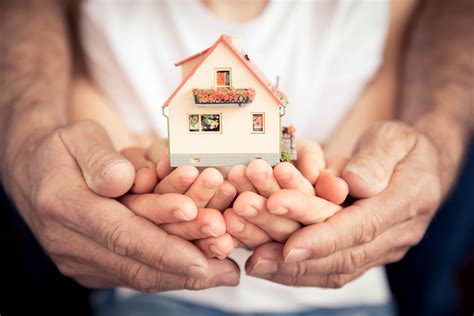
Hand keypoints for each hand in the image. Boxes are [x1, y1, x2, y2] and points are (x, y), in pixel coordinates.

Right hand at [3, 121, 238, 290]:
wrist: (33, 172)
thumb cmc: (64, 148)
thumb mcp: (78, 136)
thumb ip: (100, 156)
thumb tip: (123, 180)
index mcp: (64, 206)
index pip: (121, 233)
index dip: (164, 247)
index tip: (203, 257)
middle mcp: (69, 242)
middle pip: (135, 263)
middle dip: (185, 269)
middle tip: (227, 270)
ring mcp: (79, 259)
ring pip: (137, 276)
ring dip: (182, 277)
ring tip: (223, 273)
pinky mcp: (90, 266)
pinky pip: (133, 274)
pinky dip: (168, 273)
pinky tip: (198, 269)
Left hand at [246, 122, 440, 287]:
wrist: (421, 166)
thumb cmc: (402, 146)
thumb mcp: (394, 138)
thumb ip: (375, 159)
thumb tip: (354, 184)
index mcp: (408, 202)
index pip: (363, 227)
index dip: (324, 239)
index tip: (289, 247)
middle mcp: (397, 235)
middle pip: (344, 255)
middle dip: (299, 259)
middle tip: (257, 257)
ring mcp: (383, 249)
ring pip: (336, 270)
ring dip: (294, 271)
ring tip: (256, 263)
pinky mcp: (367, 253)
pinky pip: (333, 270)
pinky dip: (299, 271)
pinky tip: (270, 265)